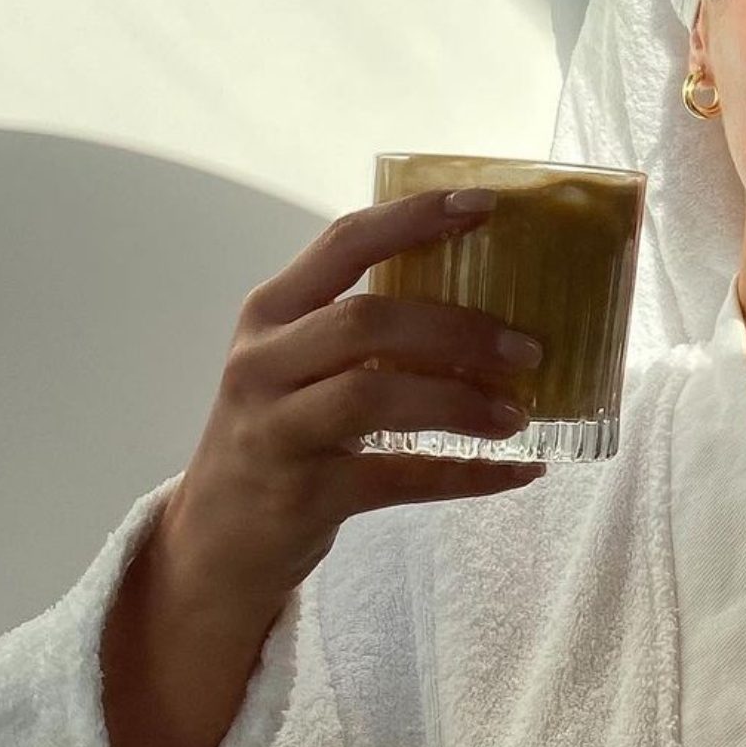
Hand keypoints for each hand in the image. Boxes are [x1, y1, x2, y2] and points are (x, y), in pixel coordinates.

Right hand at [162, 187, 547, 605]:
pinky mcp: (300, 497)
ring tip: (519, 413)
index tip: (484, 205)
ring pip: (374, 396)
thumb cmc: (283, 432)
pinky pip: (398, 479)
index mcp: (271, 313)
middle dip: (457, 329)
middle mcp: (264, 363)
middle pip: (365, 322)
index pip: (343, 243)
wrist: (216, 540)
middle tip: (529, 350)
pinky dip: (467, 474)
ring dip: (461, 402)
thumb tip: (494, 305)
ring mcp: (275, 430)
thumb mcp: (302, 365)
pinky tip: (519, 470)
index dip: (413, 218)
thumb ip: (367, 328)